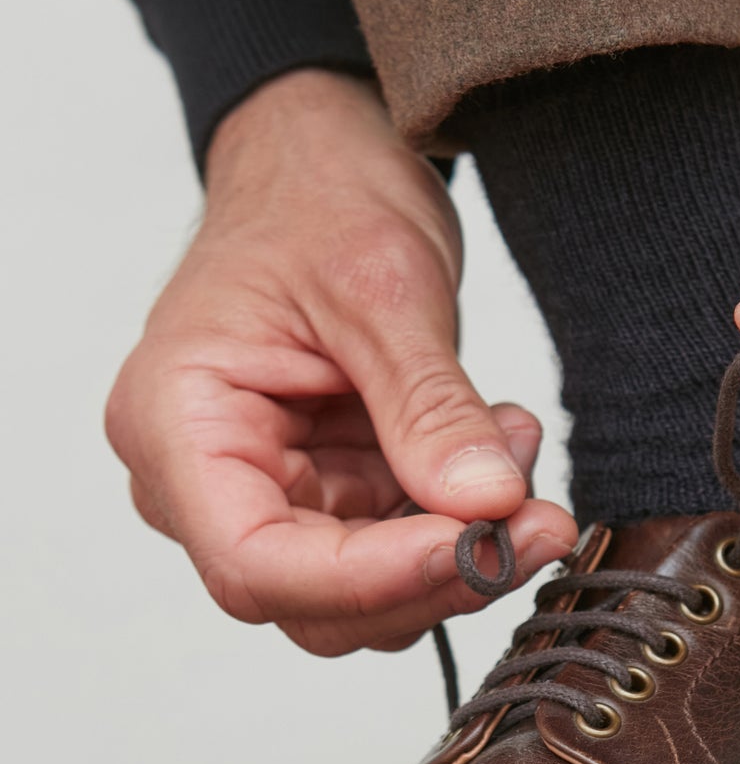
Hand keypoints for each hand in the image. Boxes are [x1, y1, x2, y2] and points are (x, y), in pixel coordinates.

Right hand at [106, 69, 576, 652]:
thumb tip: (483, 504)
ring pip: (365, 594)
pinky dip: (461, 518)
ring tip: (518, 447)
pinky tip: (501, 446)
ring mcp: (266, 491)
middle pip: (314, 600)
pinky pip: (396, 548)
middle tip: (540, 520)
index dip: (371, 578)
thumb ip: (429, 404)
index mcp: (176, 422)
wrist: (322, 163)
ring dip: (461, 548)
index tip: (475, 544)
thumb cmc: (318, 198)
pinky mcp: (326, 493)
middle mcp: (202, 479)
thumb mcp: (383, 286)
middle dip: (436, 572)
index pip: (256, 561)